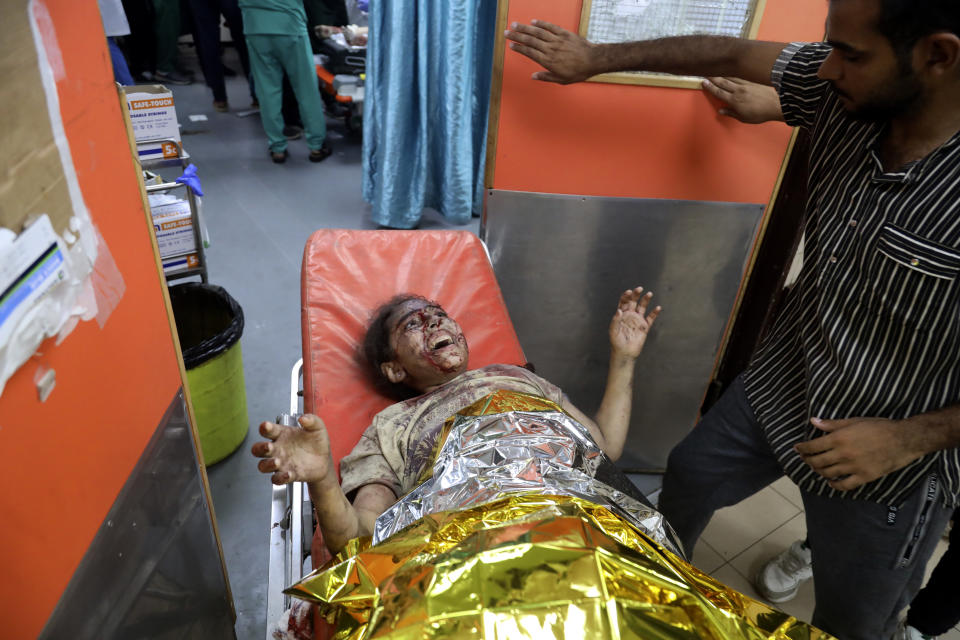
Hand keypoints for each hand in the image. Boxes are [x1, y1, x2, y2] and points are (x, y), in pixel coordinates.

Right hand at [251, 414, 334, 485]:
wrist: (325, 460)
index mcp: (282, 434)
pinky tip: (288, 474)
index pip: (268, 430)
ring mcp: (281, 463)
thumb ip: (311, 420)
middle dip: (260, 448)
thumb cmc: (317, 442)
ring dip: (267, 464)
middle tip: (268, 446)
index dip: (265, 427)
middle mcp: (278, 449)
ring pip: (263, 465)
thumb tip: (303, 418)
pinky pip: (277, 479)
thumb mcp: (317, 427)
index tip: (266, 426)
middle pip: (258, 449)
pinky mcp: (288, 475)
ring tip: (277, 462)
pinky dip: (280, 478)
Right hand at [505, 20, 598, 83]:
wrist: (594, 60)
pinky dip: (542, 23)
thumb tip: (533, 76)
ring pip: (538, 32)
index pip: (530, 52)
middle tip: (507, 32)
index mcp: (548, 61)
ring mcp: (557, 40)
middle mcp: (550, 49)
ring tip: (515, 24)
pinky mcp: (564, 34)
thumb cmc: (578, 72)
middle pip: (530, 41)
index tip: (511, 45)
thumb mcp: (562, 80)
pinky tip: (533, 21)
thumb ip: (546, 77)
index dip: (519, 48)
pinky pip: (551, 27)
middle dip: (517, 36)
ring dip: (525, 28)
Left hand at [609, 287, 660, 358]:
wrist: (625, 353)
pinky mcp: (644, 327)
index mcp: (621, 314)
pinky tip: (658, 308)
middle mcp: (630, 315)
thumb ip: (615, 320)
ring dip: (646, 300)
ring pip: (642, 307)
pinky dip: (654, 313)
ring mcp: (637, 320)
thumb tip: (619, 310)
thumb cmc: (616, 342)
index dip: (626, 296)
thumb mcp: (613, 330)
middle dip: (636, 294)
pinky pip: (651, 318)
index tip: (629, 292)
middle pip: (633, 301)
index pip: (624, 301)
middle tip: (639, 288)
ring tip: (649, 294)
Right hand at [701, 77, 783, 123]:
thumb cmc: (761, 114)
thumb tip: (721, 110)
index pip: (719, 92)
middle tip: (706, 73)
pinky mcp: (753, 80)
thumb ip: (731, 113)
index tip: (704, 82)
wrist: (776, 105)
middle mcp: (738, 90)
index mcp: (734, 101)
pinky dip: (734, 72)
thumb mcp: (744, 118)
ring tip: (716, 70)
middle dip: (713, 78)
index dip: (710, 87)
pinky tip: (731, 70)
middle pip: (723, 82)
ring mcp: (746, 84)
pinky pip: (741, 75)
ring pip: (731, 77)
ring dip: (723, 73)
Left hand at [794, 417, 922, 490]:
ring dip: (819, 471)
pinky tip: (831, 482)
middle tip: (805, 458)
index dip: (802, 448)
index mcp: (839, 439)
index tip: (797, 448)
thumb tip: (813, 421)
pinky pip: (844, 485)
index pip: (812, 447)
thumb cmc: (878, 427)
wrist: (903, 439)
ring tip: (817, 467)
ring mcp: (853, 467)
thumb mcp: (853, 421)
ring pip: (828, 473)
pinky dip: (834, 485)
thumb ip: (832, 424)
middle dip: (807, 460)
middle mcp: (843, 454)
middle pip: (817, 461)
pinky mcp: (864, 477)